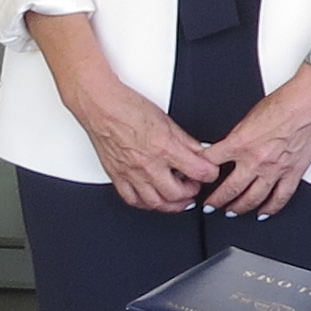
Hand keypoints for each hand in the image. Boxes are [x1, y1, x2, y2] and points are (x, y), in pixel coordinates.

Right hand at [30, 12, 222, 213]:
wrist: (101, 106)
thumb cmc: (128, 108)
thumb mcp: (167, 120)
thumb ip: (186, 140)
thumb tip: (201, 151)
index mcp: (164, 147)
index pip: (198, 171)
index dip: (210, 174)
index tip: (210, 172)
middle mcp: (148, 164)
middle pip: (178, 193)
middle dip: (191, 192)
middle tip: (194, 185)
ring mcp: (131, 173)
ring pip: (156, 203)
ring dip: (172, 204)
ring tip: (178, 197)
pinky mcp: (117, 176)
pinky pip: (133, 200)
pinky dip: (146, 204)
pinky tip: (153, 199)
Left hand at [203, 70, 310, 217]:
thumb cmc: (285, 103)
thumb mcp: (249, 116)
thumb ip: (238, 136)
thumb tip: (229, 146)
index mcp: (241, 143)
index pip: (211, 163)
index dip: (200, 172)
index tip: (198, 178)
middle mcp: (256, 160)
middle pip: (229, 189)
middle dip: (215, 201)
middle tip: (209, 206)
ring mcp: (275, 170)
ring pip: (252, 199)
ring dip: (238, 208)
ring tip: (230, 212)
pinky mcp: (293, 173)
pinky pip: (280, 198)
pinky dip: (270, 209)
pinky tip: (263, 213)